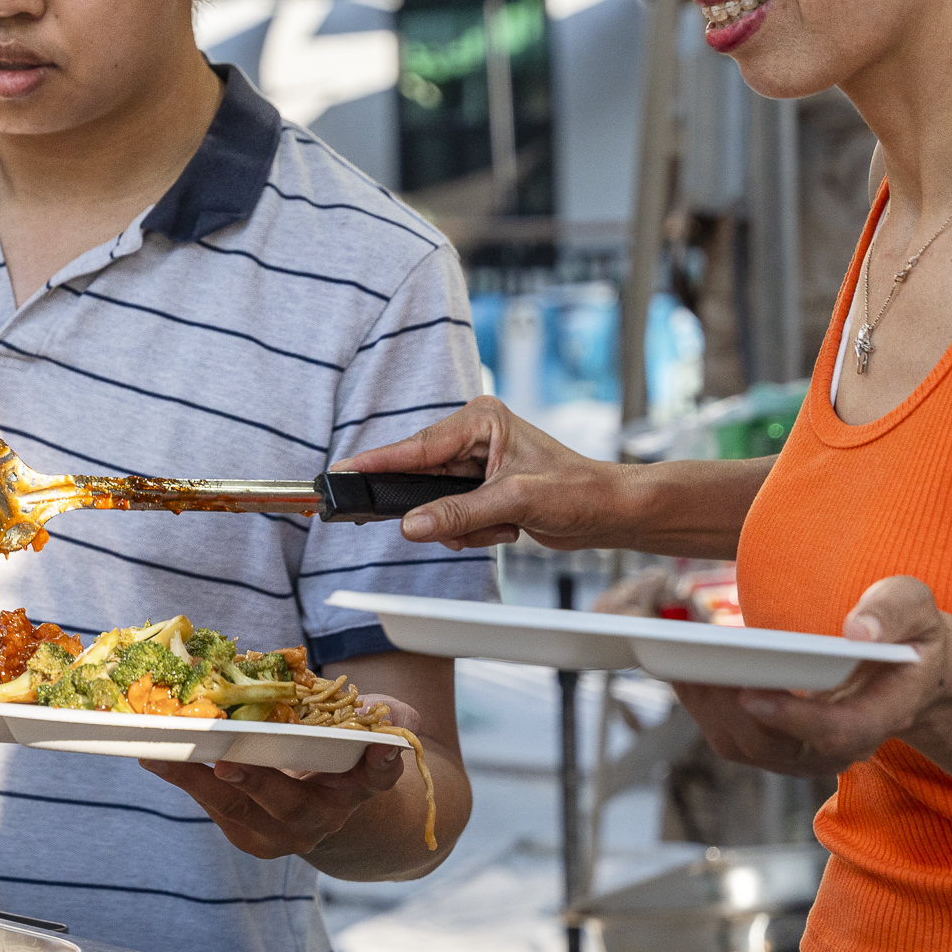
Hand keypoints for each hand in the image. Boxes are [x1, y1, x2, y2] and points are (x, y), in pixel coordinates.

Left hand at [142, 701, 413, 860]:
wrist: (326, 800)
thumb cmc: (342, 751)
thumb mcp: (366, 728)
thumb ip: (384, 718)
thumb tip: (391, 719)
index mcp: (360, 787)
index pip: (377, 779)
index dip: (380, 766)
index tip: (383, 748)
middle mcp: (323, 818)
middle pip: (290, 803)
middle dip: (257, 782)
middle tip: (226, 762)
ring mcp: (282, 832)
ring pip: (239, 810)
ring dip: (199, 781)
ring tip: (166, 753)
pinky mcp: (247, 833)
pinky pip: (213, 808)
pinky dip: (184, 779)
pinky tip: (154, 755)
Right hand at [340, 397, 629, 549]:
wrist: (609, 512)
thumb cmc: (577, 490)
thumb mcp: (512, 502)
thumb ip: (457, 513)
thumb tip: (410, 525)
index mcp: (481, 420)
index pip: (417, 445)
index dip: (377, 463)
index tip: (342, 472)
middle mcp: (475, 437)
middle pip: (421, 475)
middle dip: (436, 508)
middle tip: (447, 524)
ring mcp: (476, 464)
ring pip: (434, 502)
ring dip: (461, 525)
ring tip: (499, 527)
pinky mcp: (481, 489)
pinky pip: (451, 515)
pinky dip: (471, 531)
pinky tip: (503, 530)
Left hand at [667, 577, 951, 775]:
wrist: (904, 667)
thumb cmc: (909, 632)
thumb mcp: (917, 608)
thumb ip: (894, 612)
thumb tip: (857, 630)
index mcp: (882, 714)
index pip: (836, 731)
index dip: (792, 719)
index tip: (749, 694)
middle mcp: (840, 746)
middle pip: (774, 746)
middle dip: (728, 708)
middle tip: (692, 665)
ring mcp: (804, 752)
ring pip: (743, 744)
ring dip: (705, 706)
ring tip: (676, 660)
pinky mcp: (774, 744)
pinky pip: (729, 734)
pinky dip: (701, 703)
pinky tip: (680, 666)